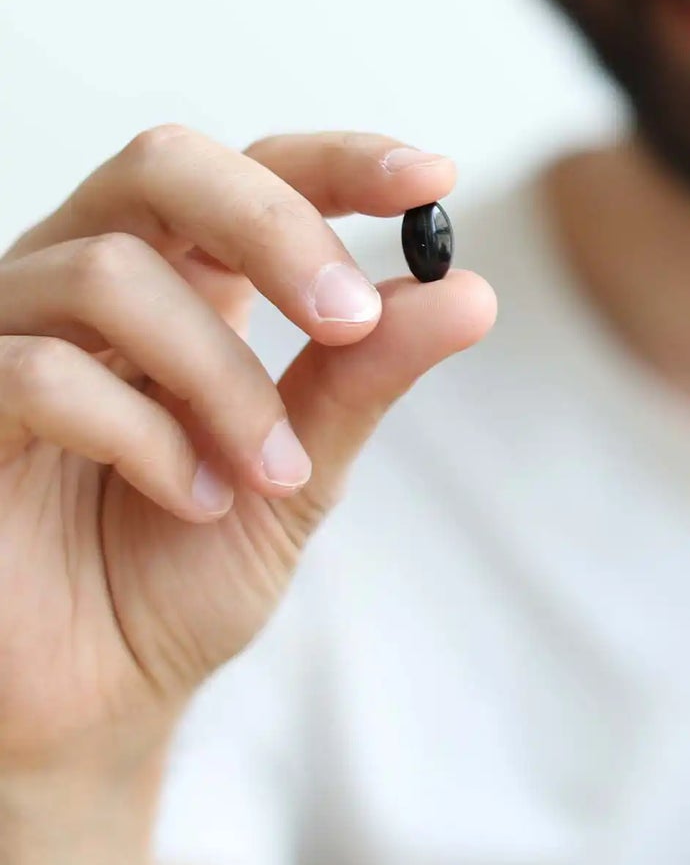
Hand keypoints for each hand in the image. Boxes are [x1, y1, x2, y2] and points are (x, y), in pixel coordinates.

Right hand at [0, 126, 495, 778]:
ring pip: (111, 274)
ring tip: (267, 472)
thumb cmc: (181, 574)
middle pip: (166, 165)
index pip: (255, 171)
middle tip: (349, 318)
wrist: (95, 704)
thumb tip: (469, 293)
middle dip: (276, 228)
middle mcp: (90, 284)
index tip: (431, 180)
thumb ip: (365, 378)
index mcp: (183, 284)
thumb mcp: (300, 473)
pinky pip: (39, 372)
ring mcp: (9, 336)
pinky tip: (191, 498)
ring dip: (222, 379)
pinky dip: (144, 437)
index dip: (340, 160)